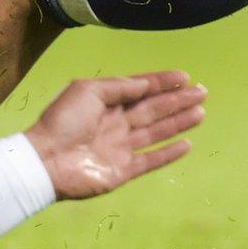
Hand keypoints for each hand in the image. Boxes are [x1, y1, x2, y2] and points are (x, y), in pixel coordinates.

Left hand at [22, 70, 206, 199]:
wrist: (45, 161)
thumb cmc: (62, 121)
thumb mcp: (88, 91)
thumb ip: (119, 87)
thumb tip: (146, 83)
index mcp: (104, 102)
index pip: (139, 89)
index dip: (162, 82)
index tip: (184, 77)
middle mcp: (115, 123)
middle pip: (153, 109)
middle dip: (177, 100)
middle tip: (202, 91)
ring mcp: (120, 147)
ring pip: (156, 132)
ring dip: (179, 122)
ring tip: (201, 111)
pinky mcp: (122, 171)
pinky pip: (151, 161)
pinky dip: (169, 153)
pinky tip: (187, 144)